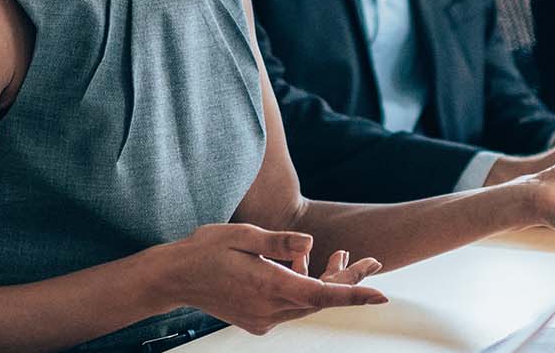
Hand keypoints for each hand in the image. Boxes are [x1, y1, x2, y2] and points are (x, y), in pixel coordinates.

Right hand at [148, 223, 386, 334]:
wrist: (173, 278)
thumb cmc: (204, 250)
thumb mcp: (242, 234)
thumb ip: (279, 242)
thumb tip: (311, 243)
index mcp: (268, 285)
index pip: (322, 293)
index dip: (354, 293)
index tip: (381, 296)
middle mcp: (269, 308)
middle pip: (321, 298)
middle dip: (348, 279)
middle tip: (370, 260)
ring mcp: (263, 318)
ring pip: (308, 303)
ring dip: (326, 281)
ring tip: (341, 254)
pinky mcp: (257, 320)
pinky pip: (291, 306)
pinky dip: (304, 288)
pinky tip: (302, 266)